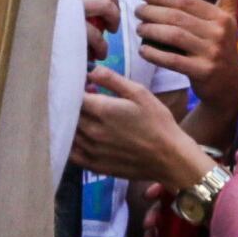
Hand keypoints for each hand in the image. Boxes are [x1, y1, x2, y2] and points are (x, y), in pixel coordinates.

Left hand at [71, 66, 210, 190]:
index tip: (82, 85)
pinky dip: (70, 143)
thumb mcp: (139, 92)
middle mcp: (92, 132)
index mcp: (102, 110)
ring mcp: (91, 151)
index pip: (72, 95)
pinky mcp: (94, 166)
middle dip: (72, 104)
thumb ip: (111, 79)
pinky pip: (71, 153)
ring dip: (70, 122)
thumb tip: (89, 70)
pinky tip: (81, 136)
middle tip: (86, 99)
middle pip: (67, 113)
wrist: (170, 157)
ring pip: (67, 132)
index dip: (74, 87)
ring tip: (85, 116)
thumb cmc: (157, 122)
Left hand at [133, 0, 237, 100]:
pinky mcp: (203, 72)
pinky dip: (155, 54)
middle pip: (177, 17)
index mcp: (222, 17)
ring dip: (151, 30)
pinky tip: (143, 50)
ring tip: (139, 28)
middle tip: (138, 11)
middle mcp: (219, 33)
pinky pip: (173, 60)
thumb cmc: (222, 47)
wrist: (231, 84)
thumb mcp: (230, 20)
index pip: (186, 1)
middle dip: (152, 12)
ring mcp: (211, 54)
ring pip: (174, 36)